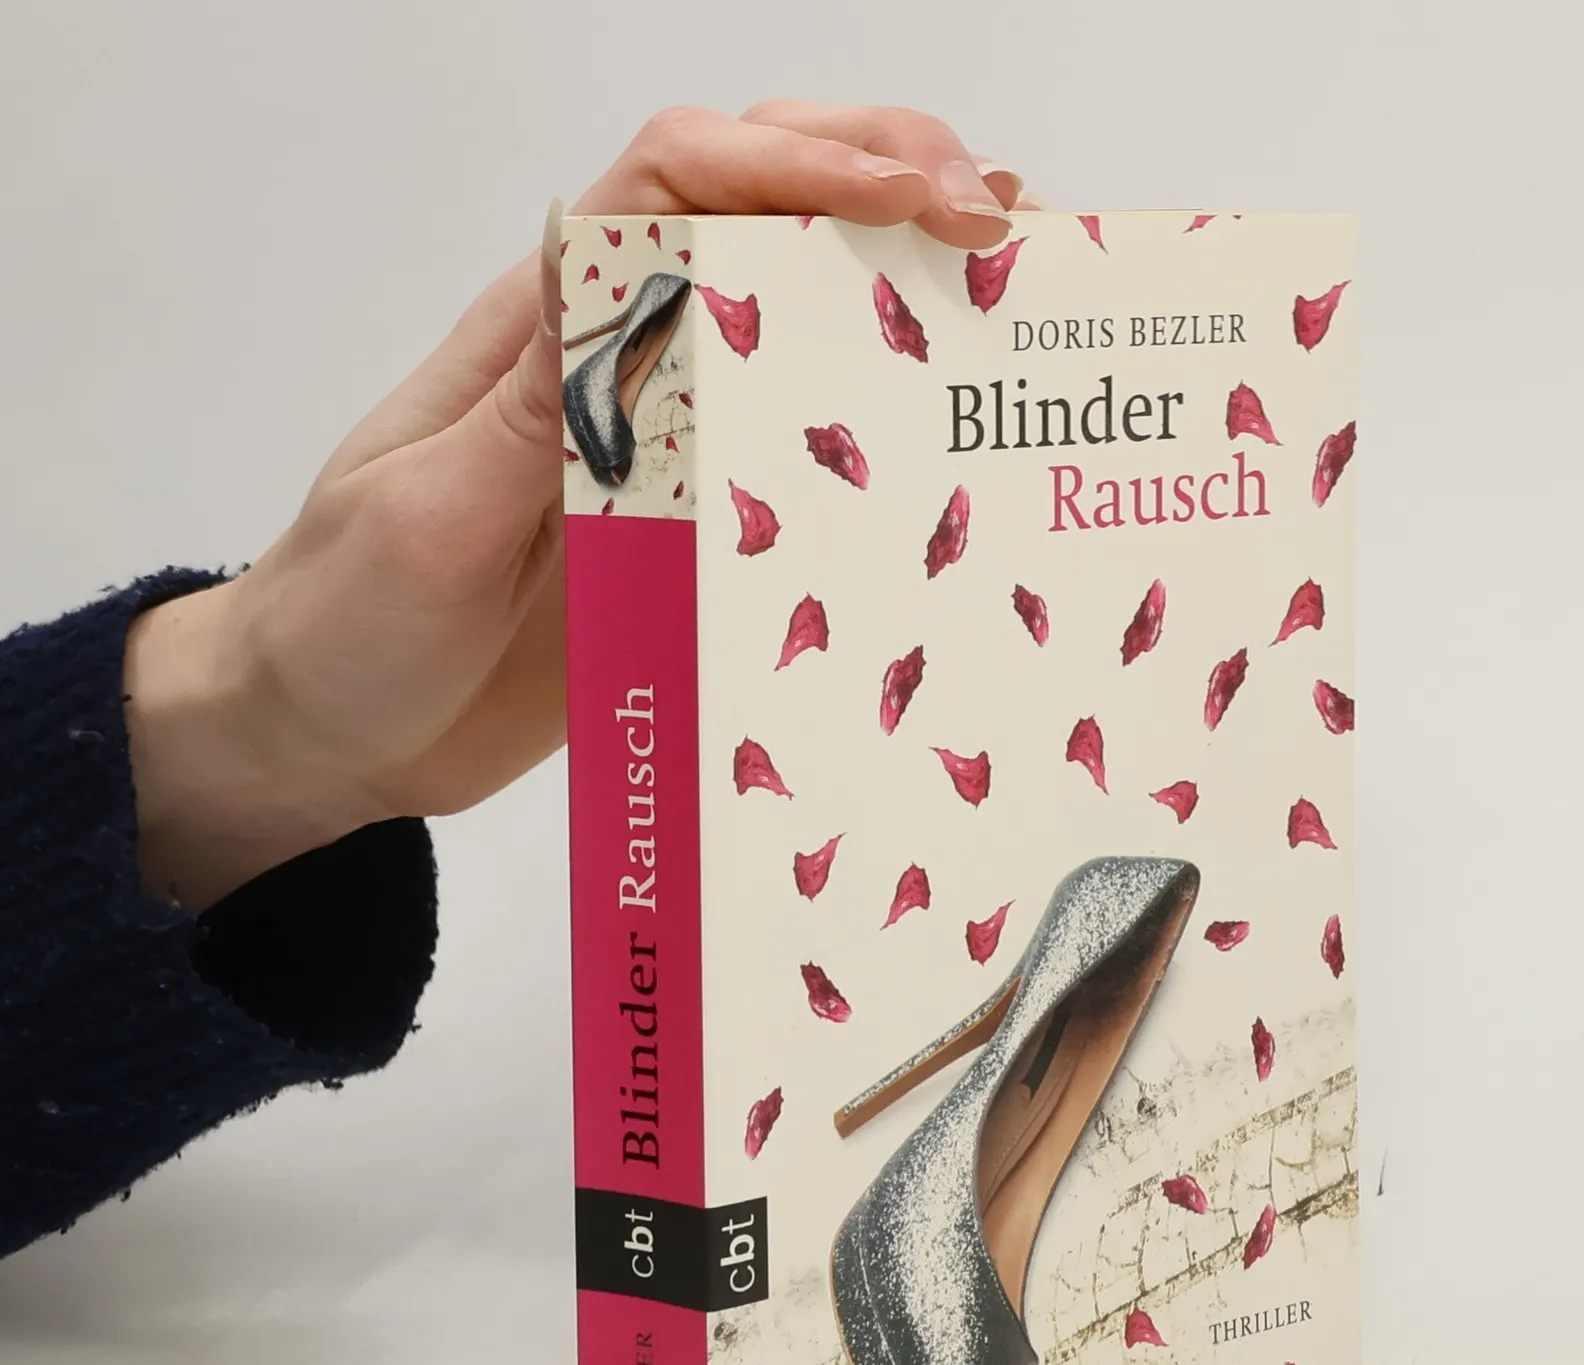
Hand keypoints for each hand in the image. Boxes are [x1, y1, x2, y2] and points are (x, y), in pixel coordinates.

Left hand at [125, 104, 1025, 911]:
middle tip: (1003, 221)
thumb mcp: (424, 518)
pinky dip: (872, 427)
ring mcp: (657, 449)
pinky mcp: (683, 533)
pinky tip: (944, 443)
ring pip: (790, 324)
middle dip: (882, 180)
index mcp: (544, 333)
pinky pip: (790, 462)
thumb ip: (533, 416)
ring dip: (898, 286)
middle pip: (755, 214)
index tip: (920, 199)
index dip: (802, 160)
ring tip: (1011, 292)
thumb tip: (633, 293)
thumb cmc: (344, 620)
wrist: (324, 736)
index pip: (679, 187)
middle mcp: (616, 366)